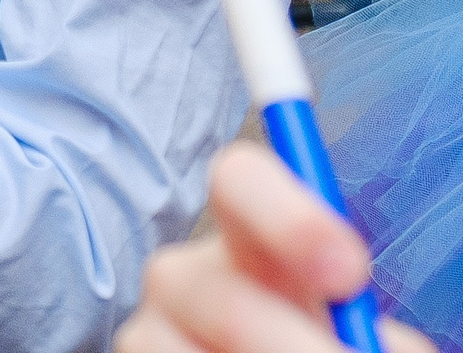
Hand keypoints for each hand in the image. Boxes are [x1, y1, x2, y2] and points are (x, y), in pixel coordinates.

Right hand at [118, 143, 430, 352]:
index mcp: (251, 245)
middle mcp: (188, 276)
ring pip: (172, 344)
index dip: (288, 217)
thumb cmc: (322, 347)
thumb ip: (365, 330)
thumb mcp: (357, 337)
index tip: (348, 275)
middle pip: (211, 292)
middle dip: (285, 341)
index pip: (239, 182)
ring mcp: (150, 325)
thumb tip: (368, 342)